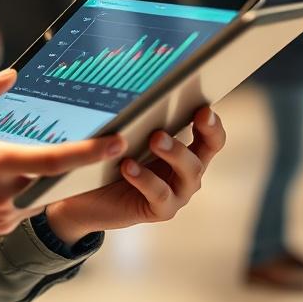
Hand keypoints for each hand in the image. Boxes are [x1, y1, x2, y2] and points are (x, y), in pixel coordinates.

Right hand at [0, 69, 125, 254]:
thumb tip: (9, 74)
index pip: (53, 159)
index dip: (89, 151)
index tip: (117, 140)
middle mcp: (4, 192)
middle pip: (53, 174)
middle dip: (72, 159)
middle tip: (92, 139)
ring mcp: (3, 215)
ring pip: (38, 188)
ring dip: (38, 172)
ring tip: (15, 158)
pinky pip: (23, 204)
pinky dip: (20, 187)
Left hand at [42, 108, 226, 244]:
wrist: (90, 198)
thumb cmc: (114, 160)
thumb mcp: (129, 137)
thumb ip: (142, 120)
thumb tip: (142, 91)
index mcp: (186, 149)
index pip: (211, 135)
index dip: (212, 122)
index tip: (204, 108)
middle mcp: (188, 171)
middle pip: (208, 150)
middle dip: (203, 132)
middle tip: (185, 113)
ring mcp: (178, 192)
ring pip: (190, 172)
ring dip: (175, 152)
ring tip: (155, 138)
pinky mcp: (162, 210)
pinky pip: (160, 194)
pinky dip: (145, 178)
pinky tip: (128, 166)